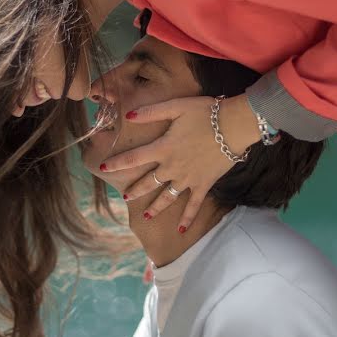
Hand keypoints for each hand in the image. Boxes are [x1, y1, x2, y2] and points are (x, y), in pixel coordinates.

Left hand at [100, 94, 259, 232]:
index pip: (133, 158)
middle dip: (135, 189)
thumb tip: (128, 116)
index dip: (116, 163)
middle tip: (125, 196)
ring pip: (167, 196)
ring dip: (156, 206)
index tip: (102, 168)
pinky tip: (181, 230)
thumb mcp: (176, 106)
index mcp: (163, 148)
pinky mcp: (203, 184)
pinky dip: (188, 218)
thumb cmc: (206, 113)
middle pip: (148, 182)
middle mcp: (172, 167)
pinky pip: (194, 205)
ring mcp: (188, 178)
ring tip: (146, 215)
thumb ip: (151, 112)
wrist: (234, 125)